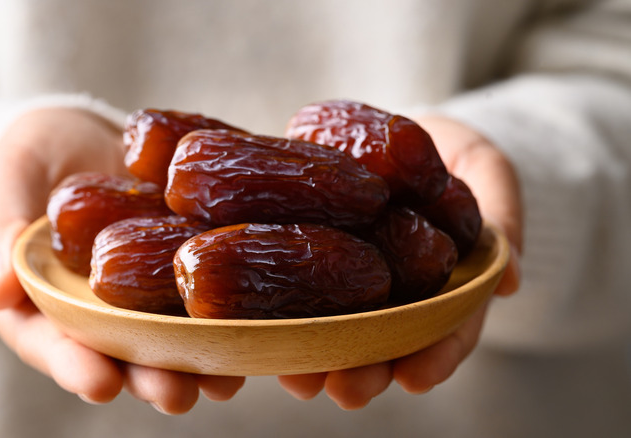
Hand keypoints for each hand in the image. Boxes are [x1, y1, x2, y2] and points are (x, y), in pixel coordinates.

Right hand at [0, 108, 243, 413]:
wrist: (83, 134)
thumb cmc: (30, 158)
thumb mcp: (3, 183)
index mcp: (42, 303)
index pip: (53, 344)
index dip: (75, 366)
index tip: (101, 382)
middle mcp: (98, 310)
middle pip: (121, 354)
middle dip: (149, 377)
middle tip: (177, 395)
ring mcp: (145, 293)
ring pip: (170, 336)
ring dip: (198, 361)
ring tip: (224, 378)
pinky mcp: (184, 265)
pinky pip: (206, 292)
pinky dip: (231, 313)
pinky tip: (256, 326)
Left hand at [278, 114, 522, 408]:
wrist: (409, 136)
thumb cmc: (456, 156)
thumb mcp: (488, 173)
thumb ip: (501, 220)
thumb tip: (511, 279)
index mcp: (447, 284)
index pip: (448, 330)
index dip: (436, 356)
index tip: (416, 377)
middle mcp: (398, 293)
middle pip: (386, 342)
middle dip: (367, 371)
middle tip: (347, 391)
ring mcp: (354, 278)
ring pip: (337, 326)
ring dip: (317, 357)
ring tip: (299, 380)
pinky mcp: (313, 252)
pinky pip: (295, 284)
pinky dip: (280, 311)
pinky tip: (262, 331)